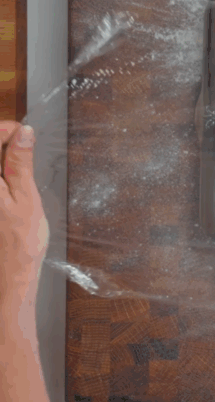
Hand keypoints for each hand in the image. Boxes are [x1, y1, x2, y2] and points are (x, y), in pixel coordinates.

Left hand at [0, 122, 46, 308]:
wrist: (9, 272)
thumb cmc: (20, 240)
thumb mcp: (26, 196)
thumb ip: (20, 162)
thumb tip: (22, 131)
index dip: (5, 129)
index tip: (24, 133)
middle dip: (3, 143)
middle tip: (21, 146)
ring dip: (3, 161)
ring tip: (15, 165)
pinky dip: (2, 175)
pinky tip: (7, 183)